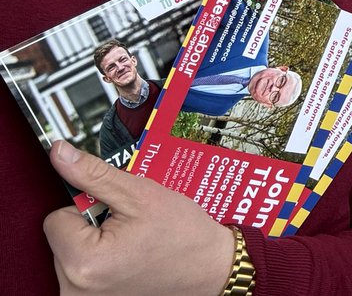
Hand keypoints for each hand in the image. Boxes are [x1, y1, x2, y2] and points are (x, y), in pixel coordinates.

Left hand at [44, 141, 234, 295]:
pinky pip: (81, 270)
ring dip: (96, 243)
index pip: (57, 218)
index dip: (90, 207)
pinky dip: (100, 261)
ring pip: (71, 253)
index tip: (119, 213)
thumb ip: (93, 174)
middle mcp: (75, 288)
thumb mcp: (139, 194)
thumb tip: (60, 153)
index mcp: (83, 262)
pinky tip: (127, 258)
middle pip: (63, 237)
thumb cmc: (182, 234)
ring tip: (131, 244)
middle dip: (92, 225)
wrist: (210, 268)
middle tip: (129, 228)